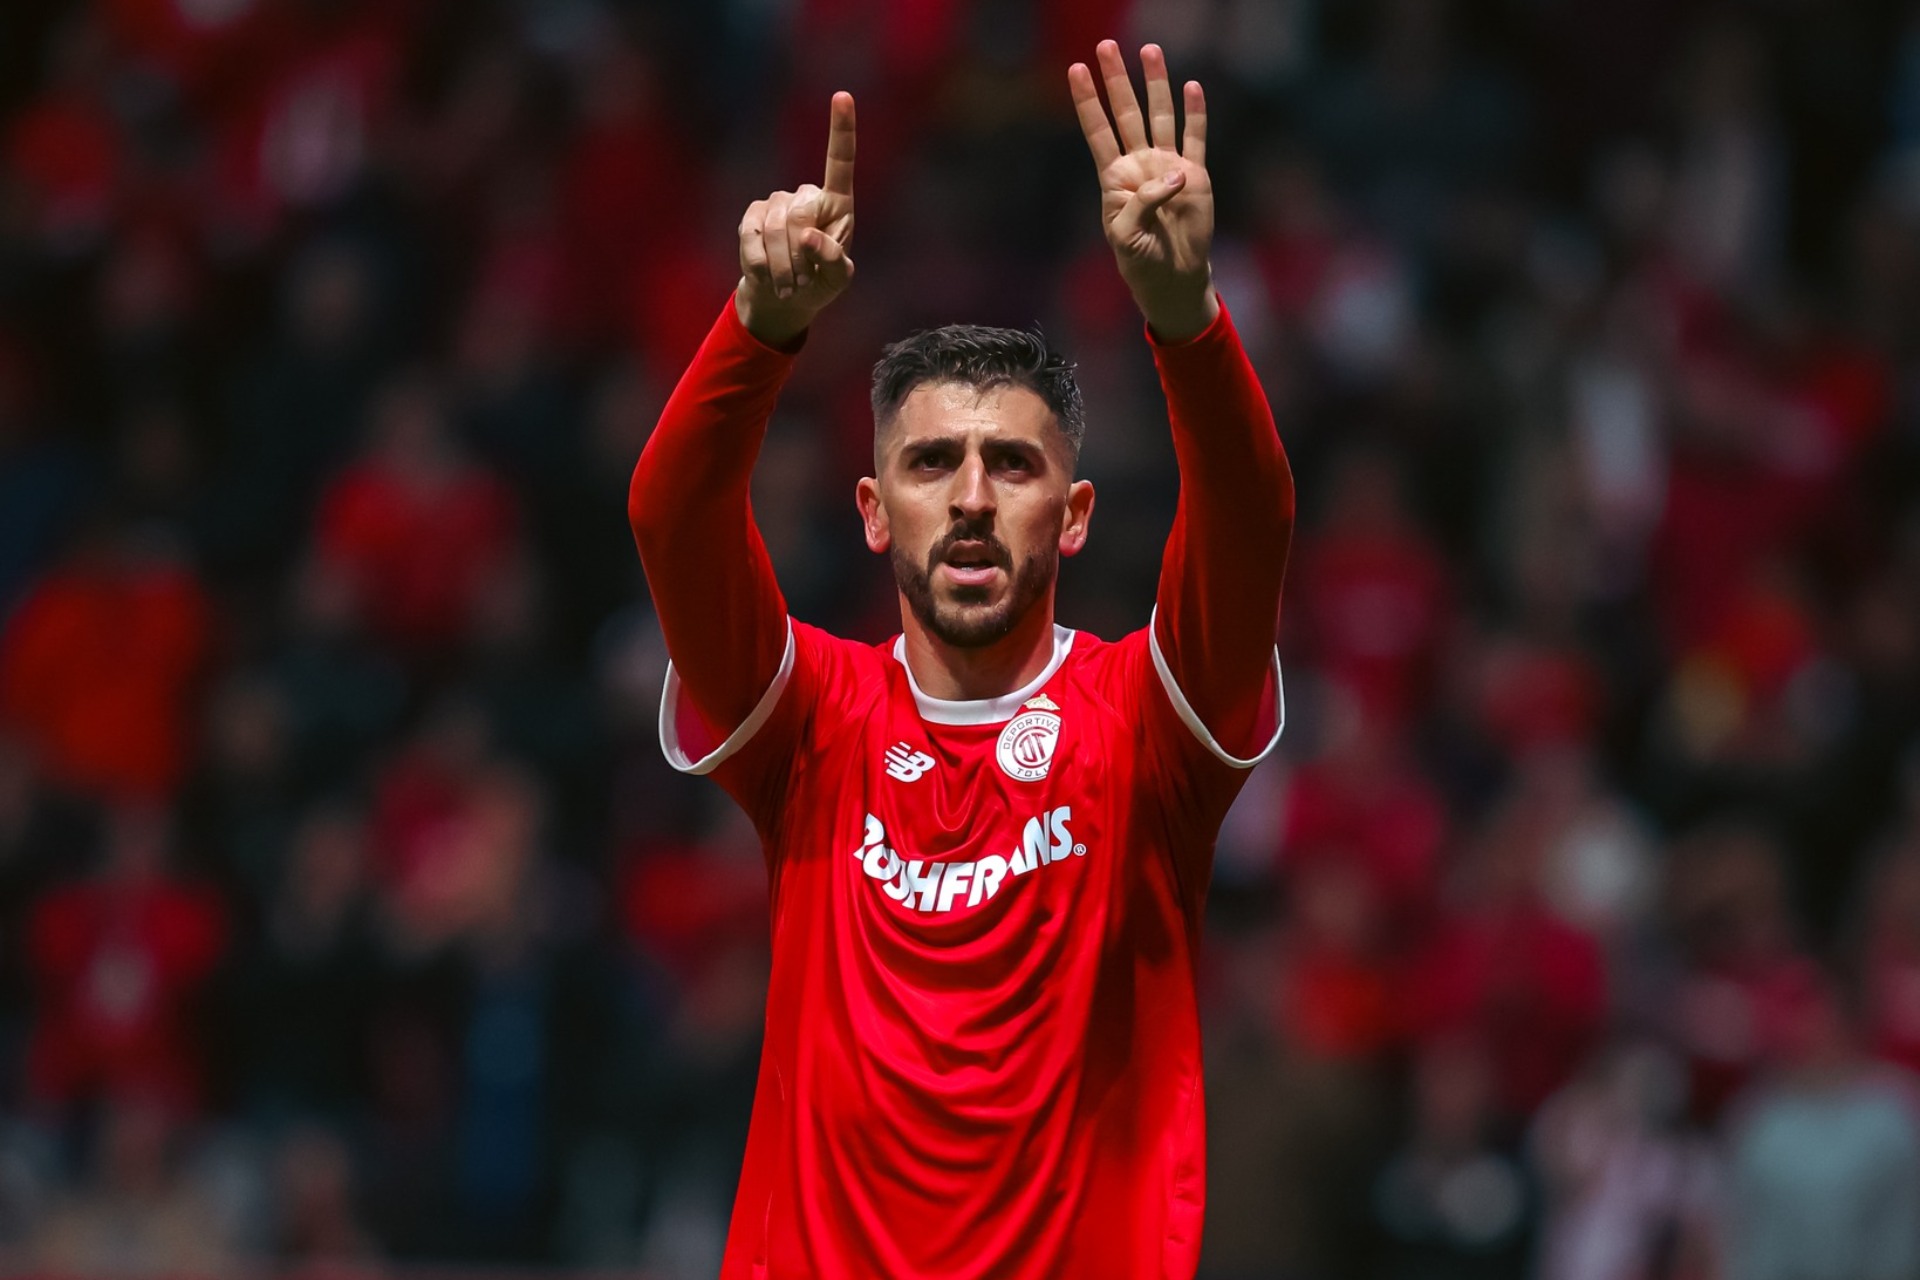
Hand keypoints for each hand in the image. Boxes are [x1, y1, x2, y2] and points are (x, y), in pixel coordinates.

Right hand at [735, 92, 856, 347]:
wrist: (784, 296)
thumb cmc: (819, 283)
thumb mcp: (838, 279)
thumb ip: (833, 260)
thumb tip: (807, 236)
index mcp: (837, 203)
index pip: (840, 161)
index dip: (842, 129)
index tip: (843, 95)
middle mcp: (806, 196)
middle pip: (799, 215)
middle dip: (800, 255)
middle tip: (803, 282)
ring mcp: (776, 203)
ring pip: (775, 229)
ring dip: (783, 267)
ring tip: (790, 285)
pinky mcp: (751, 216)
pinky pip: (752, 238)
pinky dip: (761, 265)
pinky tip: (767, 277)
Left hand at [1068, 42, 1217, 341]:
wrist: (1173, 276)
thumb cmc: (1140, 260)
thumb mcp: (1126, 235)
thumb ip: (1143, 202)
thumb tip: (1174, 172)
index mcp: (1114, 177)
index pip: (1097, 131)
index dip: (1088, 101)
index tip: (1076, 69)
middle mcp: (1139, 164)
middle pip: (1126, 112)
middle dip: (1117, 80)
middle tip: (1107, 46)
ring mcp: (1167, 166)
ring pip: (1160, 115)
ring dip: (1156, 84)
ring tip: (1151, 50)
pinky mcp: (1195, 175)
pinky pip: (1195, 138)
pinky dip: (1195, 113)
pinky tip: (1192, 88)